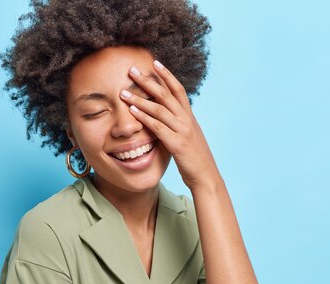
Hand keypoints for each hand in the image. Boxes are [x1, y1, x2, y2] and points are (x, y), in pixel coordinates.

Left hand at [120, 60, 219, 190]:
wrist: (206, 176)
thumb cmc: (194, 158)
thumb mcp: (187, 137)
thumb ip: (178, 125)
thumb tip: (167, 118)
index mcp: (189, 116)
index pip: (178, 89)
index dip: (166, 75)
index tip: (154, 62)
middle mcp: (187, 120)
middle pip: (165, 94)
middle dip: (147, 81)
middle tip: (131, 70)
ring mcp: (182, 131)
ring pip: (159, 108)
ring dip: (139, 99)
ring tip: (123, 92)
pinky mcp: (177, 143)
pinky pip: (158, 127)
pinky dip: (144, 118)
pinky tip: (132, 112)